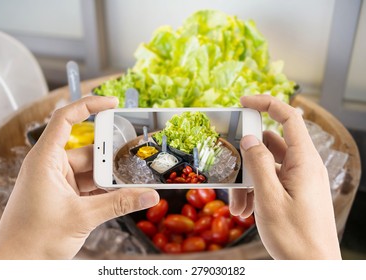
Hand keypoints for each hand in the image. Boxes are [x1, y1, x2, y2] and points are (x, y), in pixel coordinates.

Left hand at [0, 96, 158, 258]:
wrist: (18, 265)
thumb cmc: (34, 239)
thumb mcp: (83, 217)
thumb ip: (119, 203)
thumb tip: (149, 195)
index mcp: (46, 160)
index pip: (66, 119)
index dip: (89, 105)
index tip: (113, 103)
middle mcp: (51, 166)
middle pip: (88, 149)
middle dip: (111, 155)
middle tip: (135, 156)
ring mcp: (58, 181)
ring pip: (91, 169)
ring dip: (110, 175)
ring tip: (133, 178)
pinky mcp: (64, 195)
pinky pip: (89, 185)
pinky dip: (104, 188)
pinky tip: (122, 192)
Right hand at [229, 95, 340, 258]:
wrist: (312, 267)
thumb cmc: (295, 236)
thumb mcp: (269, 198)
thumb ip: (259, 163)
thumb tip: (249, 138)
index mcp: (304, 161)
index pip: (289, 118)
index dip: (266, 103)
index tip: (242, 102)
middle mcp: (304, 166)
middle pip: (270, 145)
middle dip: (246, 159)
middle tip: (230, 173)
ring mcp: (299, 179)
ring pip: (266, 166)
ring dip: (247, 181)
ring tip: (237, 206)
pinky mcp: (294, 192)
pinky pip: (270, 181)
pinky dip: (255, 191)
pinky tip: (245, 211)